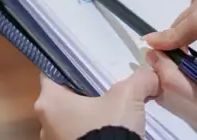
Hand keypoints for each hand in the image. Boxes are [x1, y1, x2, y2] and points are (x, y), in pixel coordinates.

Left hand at [35, 68, 159, 139]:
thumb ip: (139, 79)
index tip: (89, 63)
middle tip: (108, 85)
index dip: (70, 66)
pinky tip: (112, 127)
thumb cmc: (108, 126)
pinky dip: (92, 131)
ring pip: (72, 119)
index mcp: (49, 101)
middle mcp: (44, 122)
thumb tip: (152, 74)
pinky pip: (78, 135)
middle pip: (63, 97)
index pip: (51, 73)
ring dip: (90, 114)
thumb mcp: (129, 95)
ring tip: (114, 109)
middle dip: (85, 91)